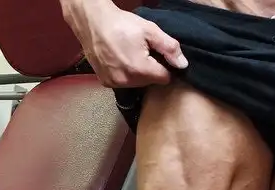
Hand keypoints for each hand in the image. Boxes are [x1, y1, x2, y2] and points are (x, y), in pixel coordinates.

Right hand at [63, 2, 187, 86]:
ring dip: (137, 73)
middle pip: (150, 82)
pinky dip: (124, 74)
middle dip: (150, 69)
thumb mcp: (150, 30)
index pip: (165, 78)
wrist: (91, 20)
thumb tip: (183, 64)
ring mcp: (115, 83)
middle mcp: (127, 81)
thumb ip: (169, 48)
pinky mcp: (105, 82)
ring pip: (137, 84)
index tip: (158, 55)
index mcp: (141, 70)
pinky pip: (123, 82)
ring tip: (130, 54)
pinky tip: (120, 60)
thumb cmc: (121, 23)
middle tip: (142, 51)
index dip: (165, 66)